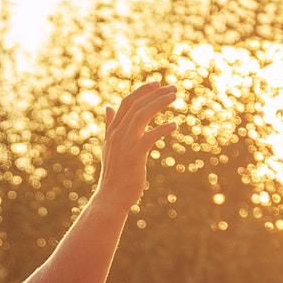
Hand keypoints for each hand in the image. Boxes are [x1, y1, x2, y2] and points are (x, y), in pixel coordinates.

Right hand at [94, 81, 177, 208]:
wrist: (111, 198)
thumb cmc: (114, 174)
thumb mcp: (109, 147)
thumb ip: (109, 126)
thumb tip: (107, 108)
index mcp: (113, 132)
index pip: (126, 103)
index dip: (141, 91)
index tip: (157, 83)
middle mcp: (117, 135)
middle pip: (136, 106)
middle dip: (155, 94)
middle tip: (173, 88)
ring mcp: (124, 145)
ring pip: (141, 116)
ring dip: (159, 104)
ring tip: (174, 97)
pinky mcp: (134, 156)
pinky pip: (149, 137)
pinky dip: (162, 129)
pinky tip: (174, 125)